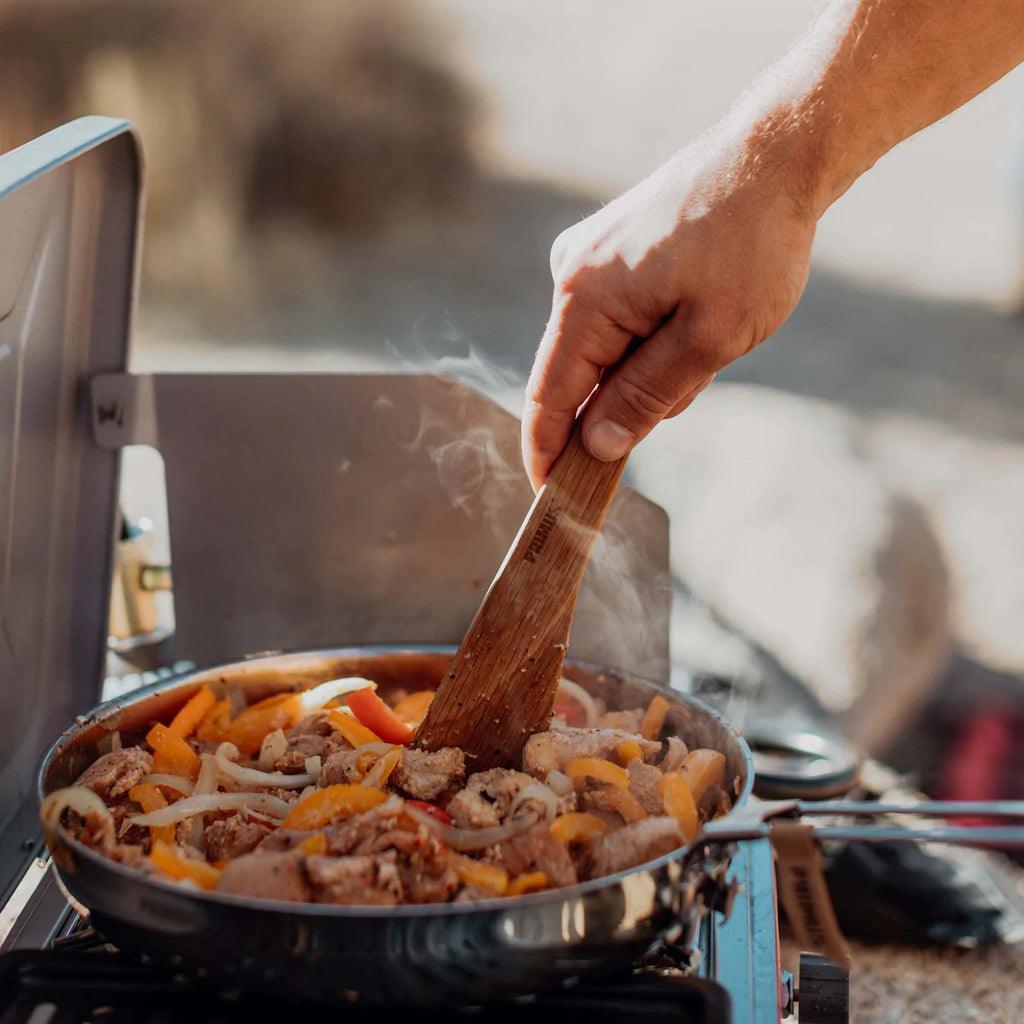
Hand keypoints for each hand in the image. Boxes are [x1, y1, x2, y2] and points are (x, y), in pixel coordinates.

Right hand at [522, 132, 816, 488]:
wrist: (774, 155)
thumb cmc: (751, 244)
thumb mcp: (710, 338)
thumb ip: (646, 397)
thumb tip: (595, 445)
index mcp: (584, 298)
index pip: (550, 397)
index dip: (547, 452)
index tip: (548, 497)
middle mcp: (572, 275)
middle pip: (582, 376)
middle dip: (629, 398)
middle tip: (698, 372)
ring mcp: (589, 259)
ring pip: (608, 350)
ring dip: (653, 363)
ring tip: (712, 327)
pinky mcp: (610, 251)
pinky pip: (621, 320)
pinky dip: (655, 335)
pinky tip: (700, 310)